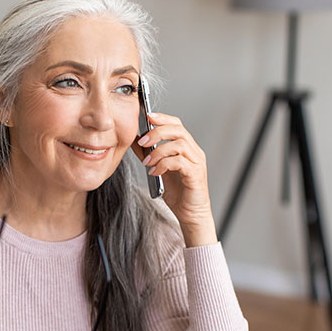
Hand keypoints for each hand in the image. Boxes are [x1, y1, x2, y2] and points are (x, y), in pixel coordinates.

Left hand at [130, 112, 217, 246]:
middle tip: (142, 141)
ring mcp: (197, 162)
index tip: (146, 116)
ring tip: (147, 162)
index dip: (162, 118)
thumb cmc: (178, 192)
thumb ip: (149, 154)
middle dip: (157, 132)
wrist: (190, 214)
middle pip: (178, 130)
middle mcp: (194, 152)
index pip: (176, 124)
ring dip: (158, 151)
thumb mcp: (159, 169)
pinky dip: (163, 165)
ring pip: (179, 144)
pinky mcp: (196, 174)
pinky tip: (154, 172)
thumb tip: (134, 141)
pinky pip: (179, 162)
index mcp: (186, 148)